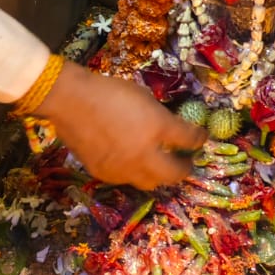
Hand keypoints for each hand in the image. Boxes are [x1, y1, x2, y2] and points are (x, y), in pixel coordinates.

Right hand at [38, 60, 205, 188]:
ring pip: (150, 183)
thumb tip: (166, 126)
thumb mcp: (143, 96)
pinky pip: (126, 179)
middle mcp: (145, 154)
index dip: (198, 139)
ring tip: (160, 165)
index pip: (188, 139)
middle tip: (186, 162)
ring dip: (159, 175)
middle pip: (174, 174)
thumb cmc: (110, 91)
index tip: (201, 139)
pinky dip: (134, 172)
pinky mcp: (105, 175)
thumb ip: (158, 115)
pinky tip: (132, 162)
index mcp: (158, 128)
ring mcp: (124, 169)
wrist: (73, 102)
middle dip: (184, 168)